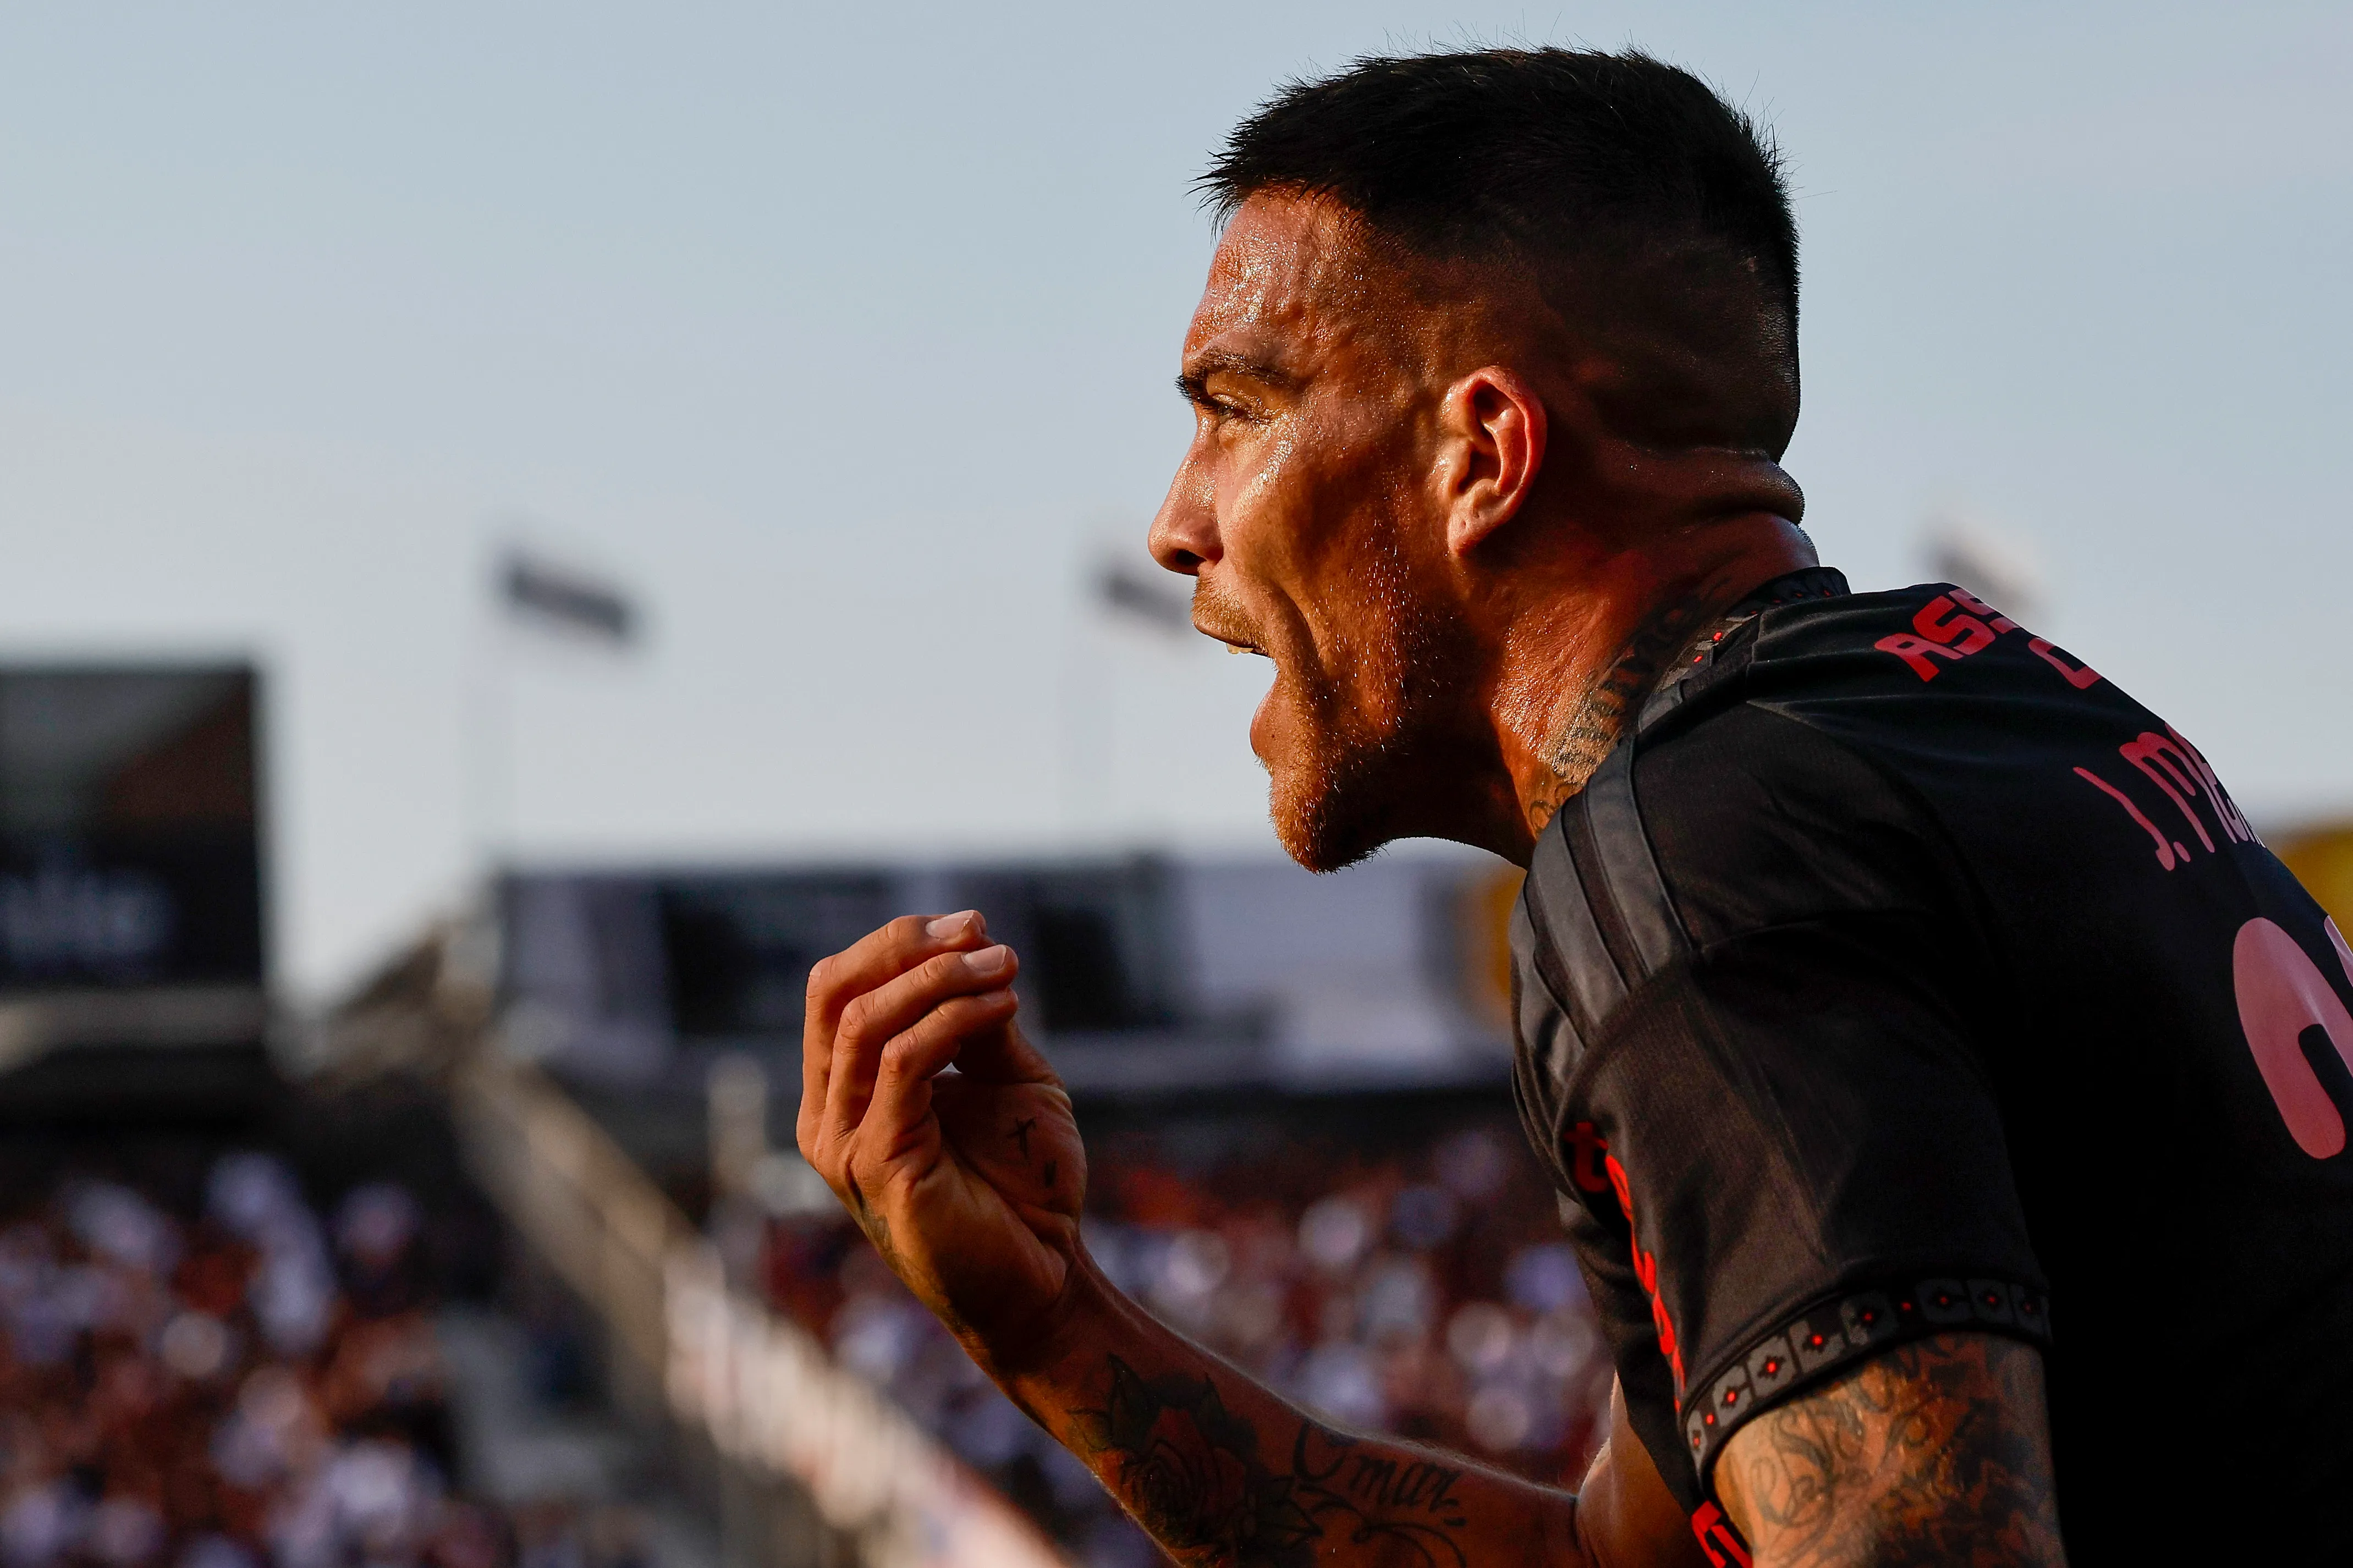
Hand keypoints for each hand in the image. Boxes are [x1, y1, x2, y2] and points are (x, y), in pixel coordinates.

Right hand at [798, 912, 1087, 1363]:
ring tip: (1005, 967)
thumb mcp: (1002, 1080)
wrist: (1046, 1278)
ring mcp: (844, 1145)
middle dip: (904, 947)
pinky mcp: (878, 1167)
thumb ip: (975, 1022)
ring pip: (866, 1023)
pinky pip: (903, 1064)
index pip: (837, 992)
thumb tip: (969, 946)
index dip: (895, 944)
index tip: (972, 923)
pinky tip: (1004, 1006)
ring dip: (941, 979)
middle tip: (979, 932)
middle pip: (832, 995)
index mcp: (845, 1094)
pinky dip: (955, 1020)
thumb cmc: (1023, 1185)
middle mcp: (828, 1118)